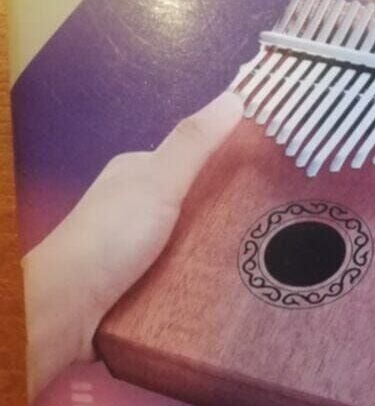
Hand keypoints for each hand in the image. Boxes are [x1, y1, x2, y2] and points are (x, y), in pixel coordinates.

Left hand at [22, 92, 243, 397]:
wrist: (66, 310)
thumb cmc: (112, 237)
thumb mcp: (158, 182)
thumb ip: (195, 143)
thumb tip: (237, 95)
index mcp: (136, 174)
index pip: (194, 160)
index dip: (231, 164)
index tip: (273, 175)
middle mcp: (134, 208)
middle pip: (195, 205)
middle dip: (229, 216)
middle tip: (278, 226)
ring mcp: (135, 250)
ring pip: (191, 245)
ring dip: (218, 256)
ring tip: (267, 263)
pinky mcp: (139, 287)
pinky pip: (182, 279)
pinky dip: (202, 285)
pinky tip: (232, 290)